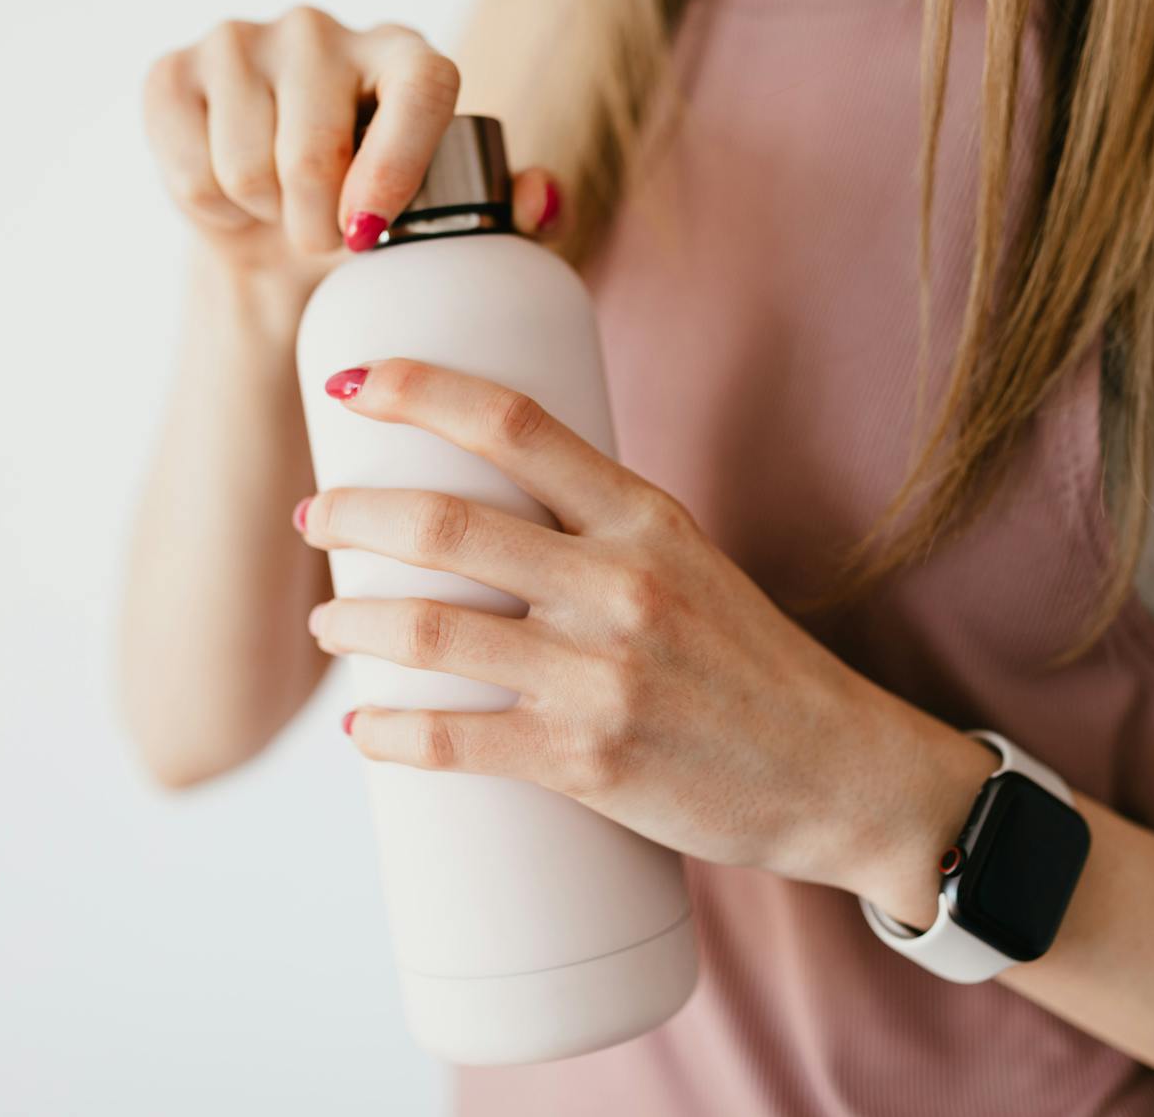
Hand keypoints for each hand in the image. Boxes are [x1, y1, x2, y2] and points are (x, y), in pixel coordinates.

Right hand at [141, 6, 557, 305]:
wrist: (277, 236)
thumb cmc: (379, 223)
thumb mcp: (452, 223)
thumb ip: (514, 213)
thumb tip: (539, 199)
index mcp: (407, 55)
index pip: (421, 88)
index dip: (398, 165)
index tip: (369, 232)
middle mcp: (323, 30)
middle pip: (315, 151)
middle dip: (319, 226)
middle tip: (330, 238)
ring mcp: (242, 40)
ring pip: (247, 168)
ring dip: (267, 218)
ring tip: (282, 208)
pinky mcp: (173, 72)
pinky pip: (191, 172)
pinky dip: (212, 209)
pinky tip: (232, 194)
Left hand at [295, 358, 997, 913]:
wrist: (837, 771)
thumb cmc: (750, 664)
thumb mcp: (688, 562)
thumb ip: (597, 528)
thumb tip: (484, 508)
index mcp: (646, 517)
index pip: (515, 423)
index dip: (420, 390)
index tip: (355, 382)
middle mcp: (621, 583)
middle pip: (447, 524)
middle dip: (353, 515)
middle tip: (316, 518)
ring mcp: (603, 674)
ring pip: (431, 631)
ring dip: (352, 623)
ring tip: (328, 625)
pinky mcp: (587, 761)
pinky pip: (454, 740)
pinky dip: (388, 733)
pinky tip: (363, 729)